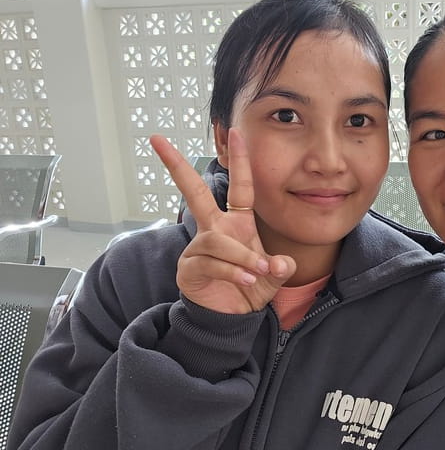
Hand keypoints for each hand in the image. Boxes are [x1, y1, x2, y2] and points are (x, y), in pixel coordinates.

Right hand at [151, 129, 296, 313]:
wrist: (233, 318)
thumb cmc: (251, 288)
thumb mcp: (274, 276)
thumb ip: (281, 267)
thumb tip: (279, 264)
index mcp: (237, 222)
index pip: (239, 186)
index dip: (240, 161)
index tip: (236, 132)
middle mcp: (214, 229)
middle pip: (194, 192)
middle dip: (177, 165)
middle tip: (158, 140)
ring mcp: (199, 247)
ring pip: (218, 241)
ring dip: (242, 257)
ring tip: (257, 273)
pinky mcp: (189, 268)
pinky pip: (212, 263)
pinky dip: (234, 273)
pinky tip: (247, 281)